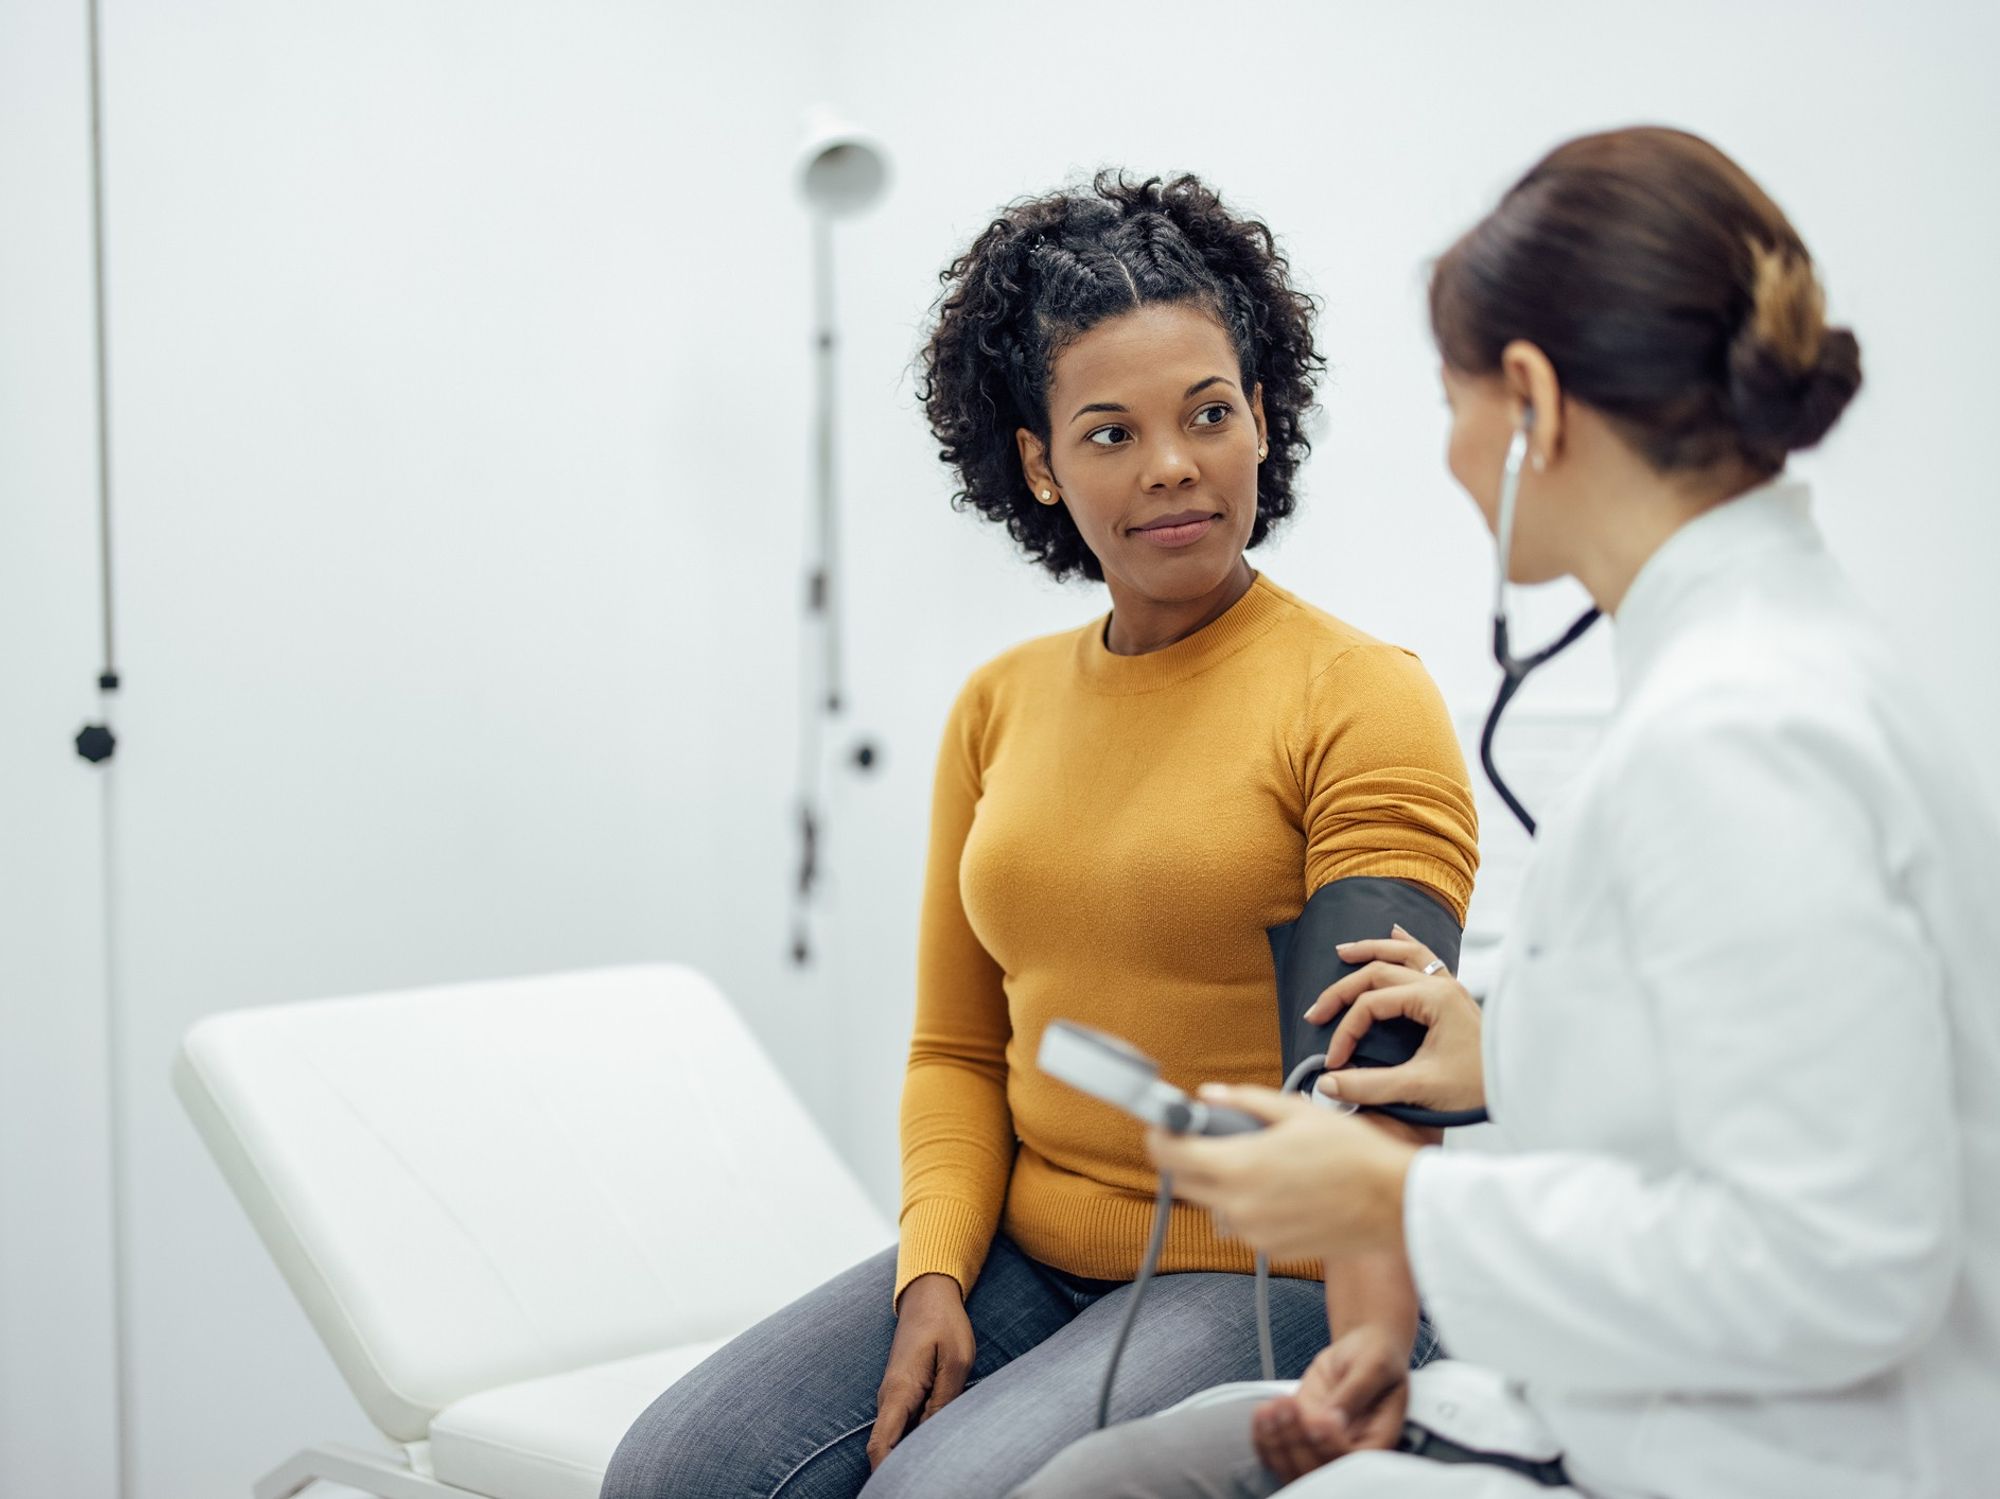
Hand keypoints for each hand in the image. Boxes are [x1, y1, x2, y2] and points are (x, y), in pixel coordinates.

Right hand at [867, 1273, 974, 1469]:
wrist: (928, 1294)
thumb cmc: (944, 1323)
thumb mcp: (956, 1360)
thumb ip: (945, 1400)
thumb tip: (936, 1437)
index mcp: (899, 1392)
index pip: (880, 1445)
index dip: (884, 1474)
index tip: (897, 1490)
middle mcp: (889, 1398)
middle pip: (884, 1448)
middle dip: (897, 1472)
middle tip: (926, 1485)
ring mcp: (895, 1396)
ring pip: (894, 1439)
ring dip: (906, 1457)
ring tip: (930, 1475)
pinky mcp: (904, 1393)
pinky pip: (903, 1426)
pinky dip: (912, 1442)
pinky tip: (932, 1450)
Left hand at [1146, 1086, 1418, 1260]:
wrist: (1394, 1203)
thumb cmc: (1353, 1154)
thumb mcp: (1296, 1111)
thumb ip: (1245, 1101)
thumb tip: (1209, 1095)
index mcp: (1239, 1167)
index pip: (1170, 1155)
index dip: (1159, 1136)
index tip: (1163, 1125)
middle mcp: (1238, 1206)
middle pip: (1184, 1183)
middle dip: (1187, 1158)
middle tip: (1205, 1137)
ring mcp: (1254, 1233)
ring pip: (1214, 1205)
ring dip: (1221, 1183)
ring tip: (1257, 1162)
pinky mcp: (1272, 1250)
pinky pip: (1243, 1223)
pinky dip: (1248, 1204)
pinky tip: (1280, 1187)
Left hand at [1251, 1325, 1410, 1479]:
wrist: (1359, 1350)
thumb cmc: (1376, 1356)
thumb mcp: (1374, 1366)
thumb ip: (1356, 1392)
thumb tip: (1335, 1418)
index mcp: (1376, 1441)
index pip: (1352, 1461)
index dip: (1330, 1445)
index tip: (1317, 1419)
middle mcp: (1348, 1452)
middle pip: (1319, 1470)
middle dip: (1297, 1443)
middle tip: (1289, 1408)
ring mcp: (1321, 1446)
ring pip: (1293, 1467)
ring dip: (1276, 1441)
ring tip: (1271, 1409)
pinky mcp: (1299, 1436)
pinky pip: (1276, 1453)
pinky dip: (1264, 1437)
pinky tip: (1263, 1413)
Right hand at [1304, 924, 1486, 1113]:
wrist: (1518, 1087)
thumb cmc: (1476, 1088)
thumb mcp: (1419, 1087)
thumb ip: (1369, 1085)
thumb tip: (1326, 1083)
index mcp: (1434, 999)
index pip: (1371, 1004)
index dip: (1346, 1031)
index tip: (1334, 1061)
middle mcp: (1442, 984)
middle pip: (1379, 973)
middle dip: (1343, 990)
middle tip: (1316, 1012)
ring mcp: (1450, 987)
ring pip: (1404, 954)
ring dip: (1371, 950)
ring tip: (1343, 951)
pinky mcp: (1454, 996)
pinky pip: (1427, 958)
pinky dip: (1406, 945)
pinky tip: (1395, 933)